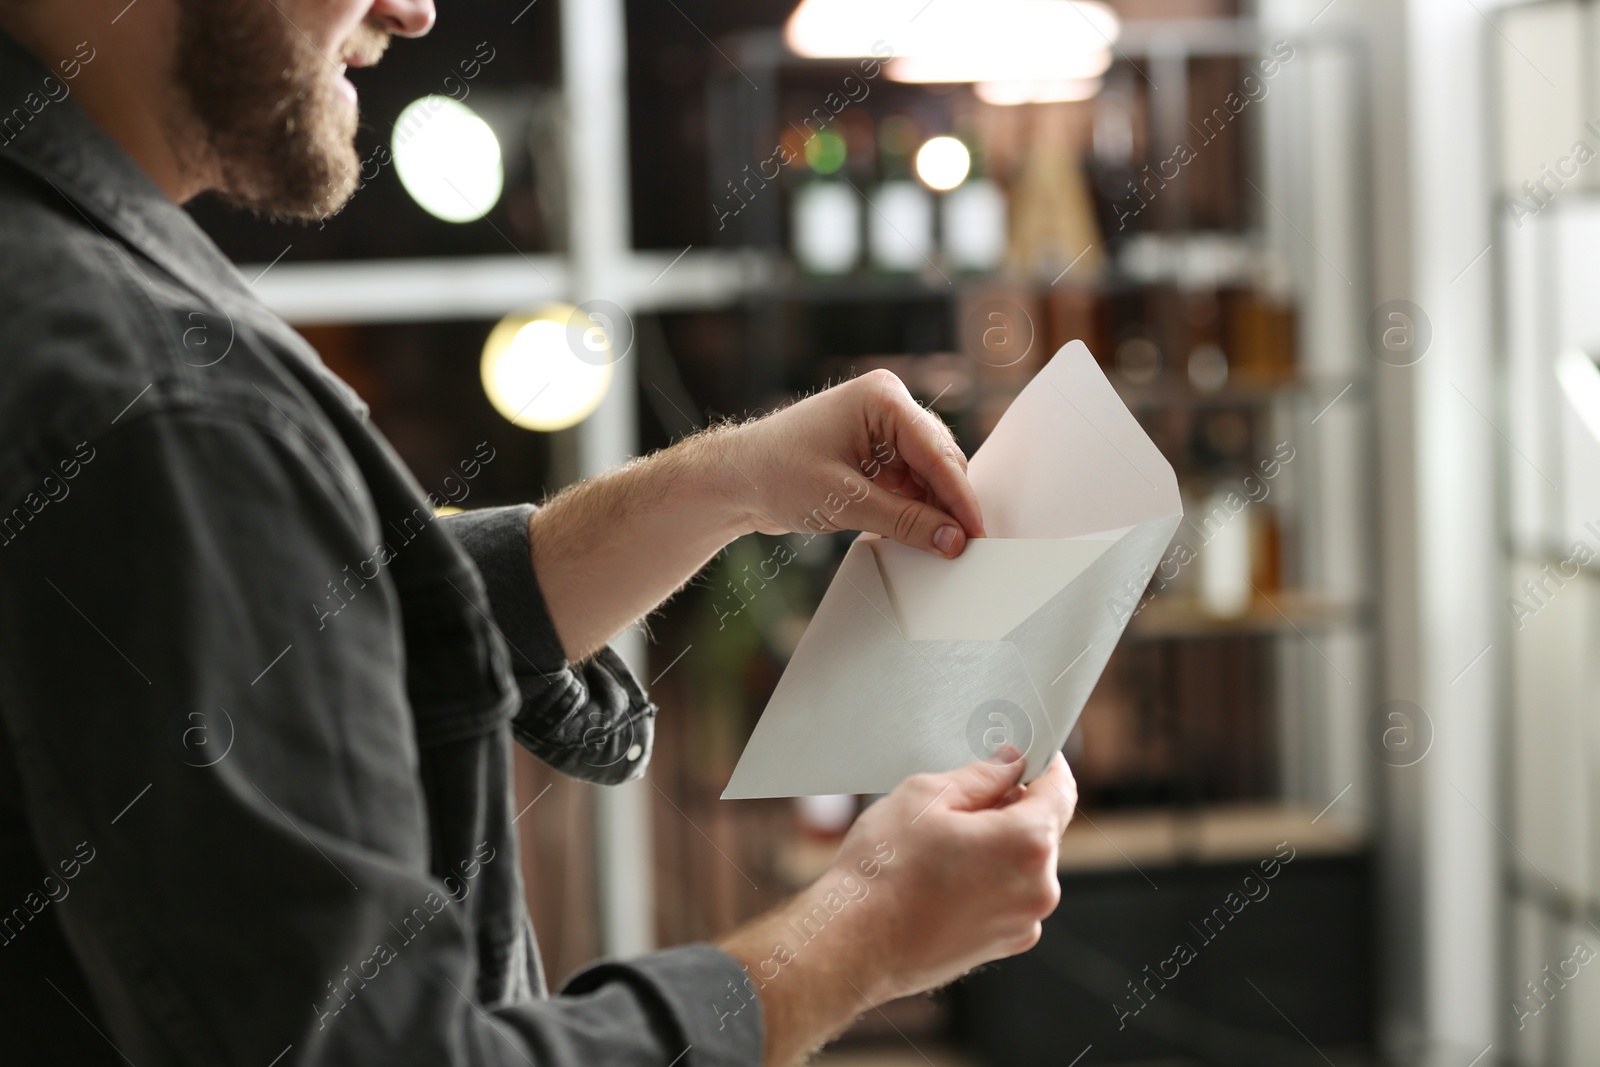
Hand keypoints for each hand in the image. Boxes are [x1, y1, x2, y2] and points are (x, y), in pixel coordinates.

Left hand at [729, 369, 985, 557]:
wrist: (734, 479)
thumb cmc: (774, 473)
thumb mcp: (844, 501)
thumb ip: (904, 521)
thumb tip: (952, 540)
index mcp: (882, 398)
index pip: (936, 452)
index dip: (960, 497)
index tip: (977, 534)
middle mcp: (887, 406)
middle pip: (938, 461)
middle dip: (949, 504)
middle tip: (964, 548)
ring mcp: (881, 428)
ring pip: (928, 474)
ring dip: (932, 509)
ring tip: (940, 546)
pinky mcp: (875, 452)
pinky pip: (909, 482)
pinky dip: (915, 508)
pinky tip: (917, 534)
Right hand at [828, 748, 1076, 1002]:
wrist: (853, 945)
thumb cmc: (883, 871)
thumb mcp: (925, 796)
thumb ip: (981, 775)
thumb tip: (1010, 764)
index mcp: (1027, 843)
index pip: (1061, 789)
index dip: (1045, 763)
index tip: (1025, 753)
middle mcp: (1039, 888)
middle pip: (1042, 827)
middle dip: (1010, 806)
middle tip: (956, 802)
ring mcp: (1024, 922)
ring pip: (1023, 862)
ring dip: (996, 845)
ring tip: (939, 847)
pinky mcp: (1005, 944)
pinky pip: (1009, 895)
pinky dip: (988, 879)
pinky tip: (941, 878)